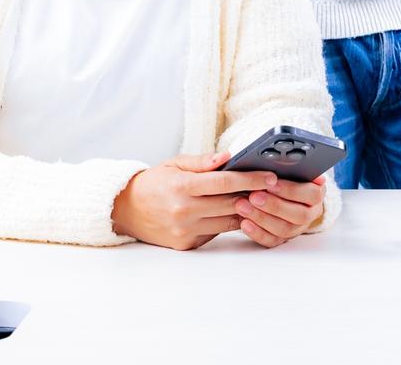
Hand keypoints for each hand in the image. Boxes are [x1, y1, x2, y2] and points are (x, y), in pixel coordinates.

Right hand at [111, 152, 279, 250]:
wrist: (127, 210)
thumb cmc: (155, 182)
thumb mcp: (175, 163)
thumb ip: (203, 161)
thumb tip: (229, 156)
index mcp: (183, 186)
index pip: (225, 182)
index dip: (251, 179)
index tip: (270, 176)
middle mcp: (185, 211)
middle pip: (231, 203)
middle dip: (255, 195)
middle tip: (272, 187)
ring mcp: (186, 230)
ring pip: (228, 221)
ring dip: (245, 210)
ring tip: (257, 198)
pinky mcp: (187, 245)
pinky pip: (216, 232)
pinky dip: (226, 221)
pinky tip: (233, 211)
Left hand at [233, 174, 327, 247]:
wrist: (285, 194)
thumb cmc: (287, 178)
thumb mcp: (293, 170)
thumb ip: (292, 167)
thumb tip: (290, 159)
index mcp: (317, 193)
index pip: (311, 194)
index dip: (291, 190)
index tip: (270, 183)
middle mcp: (310, 213)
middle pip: (298, 214)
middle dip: (274, 205)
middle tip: (253, 196)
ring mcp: (297, 228)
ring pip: (284, 229)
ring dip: (262, 218)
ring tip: (242, 206)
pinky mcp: (283, 239)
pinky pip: (272, 241)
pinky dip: (257, 233)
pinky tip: (244, 223)